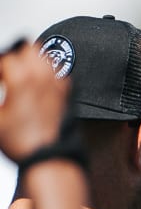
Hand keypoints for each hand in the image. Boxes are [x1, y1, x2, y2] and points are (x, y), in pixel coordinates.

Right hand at [0, 41, 67, 161]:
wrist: (48, 159)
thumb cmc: (22, 143)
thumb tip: (1, 85)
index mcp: (22, 80)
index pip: (6, 58)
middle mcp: (43, 79)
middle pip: (29, 49)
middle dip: (15, 56)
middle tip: (6, 72)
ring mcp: (57, 86)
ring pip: (46, 58)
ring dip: (32, 62)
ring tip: (20, 75)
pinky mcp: (66, 96)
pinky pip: (59, 74)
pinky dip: (48, 73)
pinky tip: (38, 84)